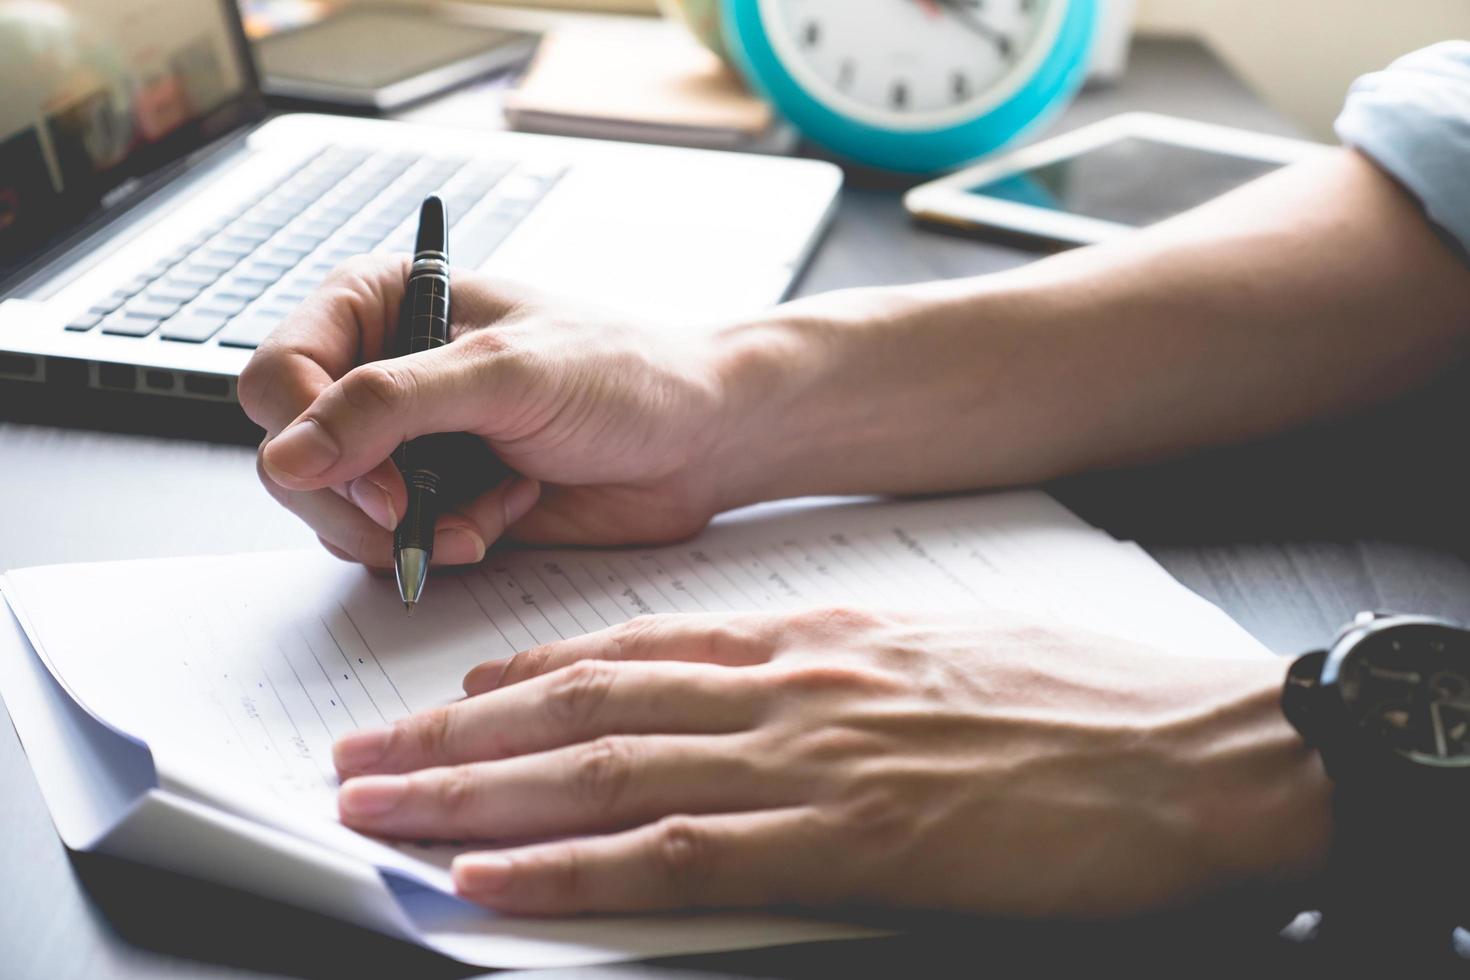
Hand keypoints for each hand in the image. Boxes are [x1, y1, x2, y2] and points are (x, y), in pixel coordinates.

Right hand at [237, 256, 738, 567]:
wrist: (697, 440)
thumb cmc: (624, 376)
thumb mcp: (503, 375)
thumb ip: (389, 407)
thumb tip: (289, 454)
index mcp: (381, 306)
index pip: (279, 375)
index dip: (310, 436)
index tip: (378, 478)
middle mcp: (381, 372)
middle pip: (293, 453)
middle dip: (357, 497)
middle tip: (419, 510)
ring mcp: (406, 442)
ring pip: (334, 510)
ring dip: (405, 528)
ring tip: (483, 510)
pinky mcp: (436, 499)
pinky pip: (389, 544)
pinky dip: (439, 545)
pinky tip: (500, 519)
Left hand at [331, 609, 1330, 915]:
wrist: (1191, 746)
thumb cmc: (1080, 700)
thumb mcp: (940, 652)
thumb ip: (837, 669)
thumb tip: (761, 694)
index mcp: (812, 637)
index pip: (633, 648)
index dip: (526, 673)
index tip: (453, 692)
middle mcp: (787, 685)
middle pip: (583, 705)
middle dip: (455, 732)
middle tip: (360, 750)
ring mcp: (809, 759)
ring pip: (601, 771)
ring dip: (474, 793)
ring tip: (379, 805)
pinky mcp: (847, 840)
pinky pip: (675, 854)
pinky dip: (572, 868)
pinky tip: (494, 876)